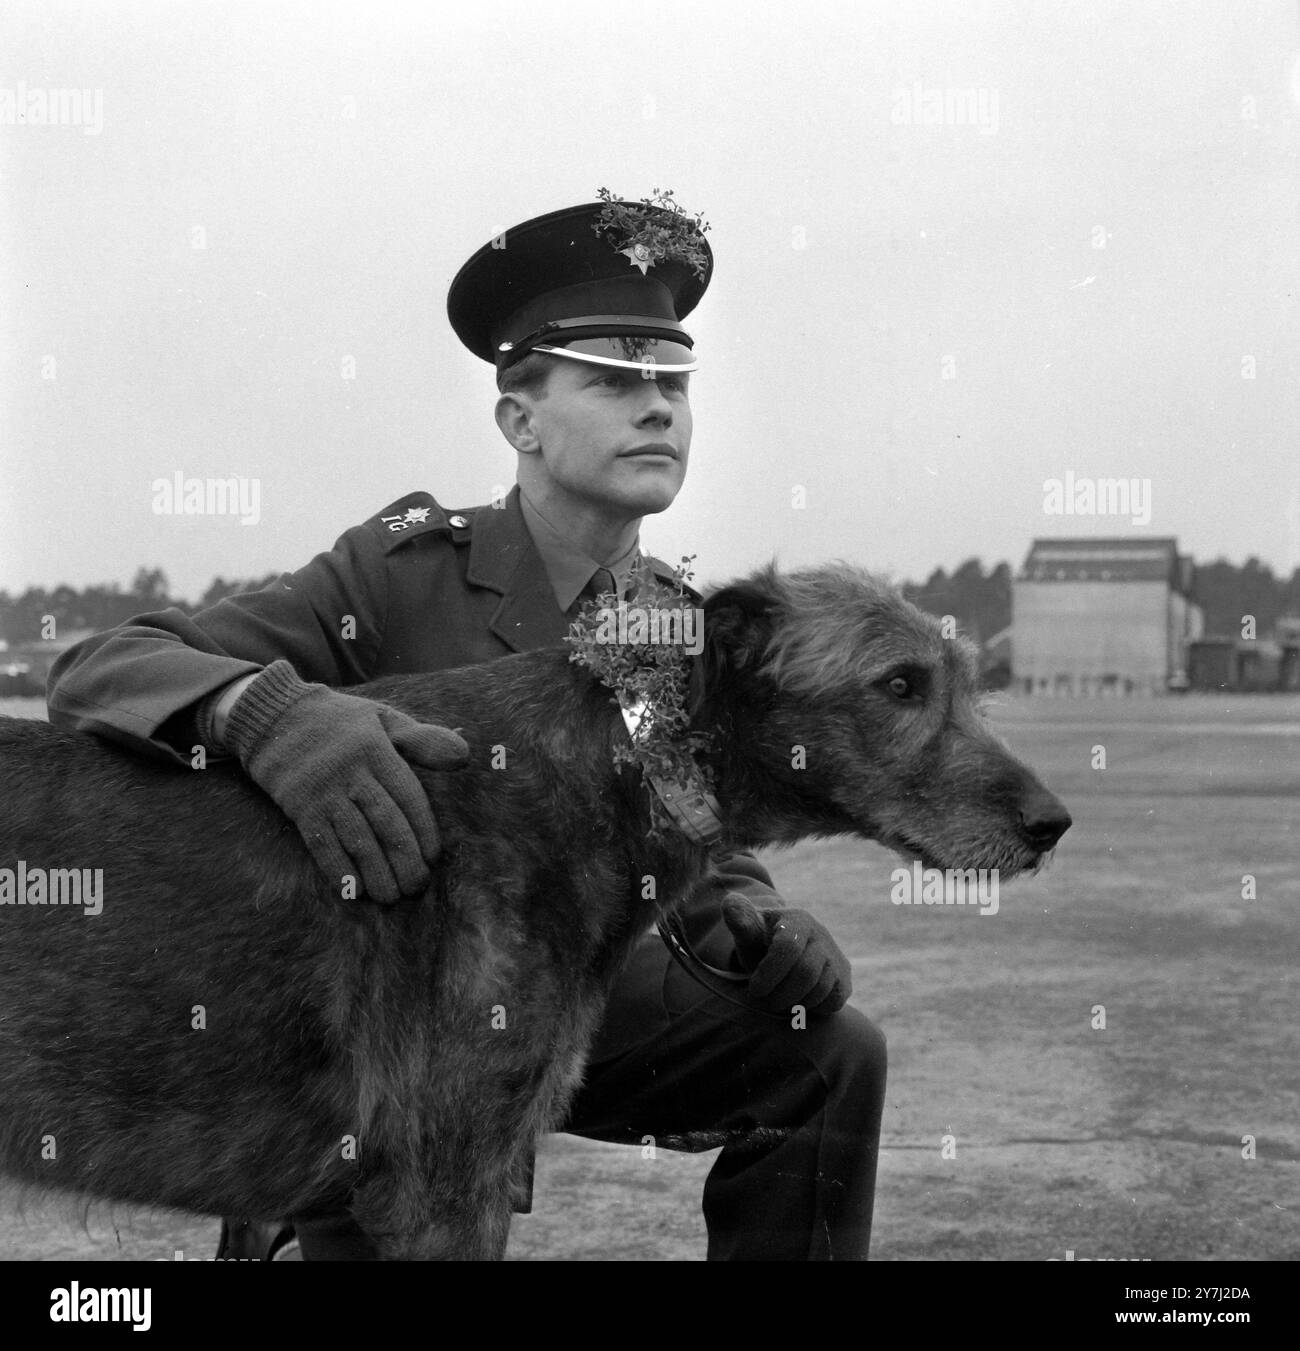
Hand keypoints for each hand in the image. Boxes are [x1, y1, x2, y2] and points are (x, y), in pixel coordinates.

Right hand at [223, 660, 468, 903]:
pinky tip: (354, 890)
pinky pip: (321, 843)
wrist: (275, 716)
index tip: (433, 857)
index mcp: (376, 750)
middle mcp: (351, 772)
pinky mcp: (299, 807)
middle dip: (405, 858)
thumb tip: (465, 754)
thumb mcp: (383, 718)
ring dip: (375, 871)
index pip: (408, 796)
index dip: (423, 829)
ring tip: (391, 897)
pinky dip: (338, 869)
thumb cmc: (340, 721)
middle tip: (417, 886)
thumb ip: (422, 740)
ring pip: (356, 838)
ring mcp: (323, 791)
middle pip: (385, 822)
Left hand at [722, 894, 851, 1015]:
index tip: (754, 989)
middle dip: (780, 994)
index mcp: (797, 920)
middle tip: (763, 1002)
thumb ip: (740, 919)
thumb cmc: (760, 942)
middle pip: (806, 973)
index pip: (788, 947)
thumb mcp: (748, 931)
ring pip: (820, 990)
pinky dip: (812, 1009)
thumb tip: (730, 905)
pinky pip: (833, 1002)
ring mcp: (836, 958)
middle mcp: (822, 935)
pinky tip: (795, 1002)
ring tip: (776, 1002)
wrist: (782, 953)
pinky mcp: (844, 979)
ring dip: (794, 1004)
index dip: (770, 973)